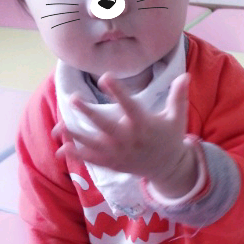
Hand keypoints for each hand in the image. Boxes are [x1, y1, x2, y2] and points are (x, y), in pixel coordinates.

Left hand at [52, 71, 190, 184]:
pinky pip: (92, 159)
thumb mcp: (177, 117)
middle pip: (105, 125)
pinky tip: (62, 146)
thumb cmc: (170, 137)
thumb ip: (178, 96)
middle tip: (73, 99)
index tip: (105, 77)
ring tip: (59, 125)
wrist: (168, 168)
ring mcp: (119, 153)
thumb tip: (184, 75)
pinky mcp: (113, 163)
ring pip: (93, 143)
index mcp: (144, 124)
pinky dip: (77, 154)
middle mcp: (128, 139)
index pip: (129, 106)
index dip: (117, 91)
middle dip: (88, 113)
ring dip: (75, 134)